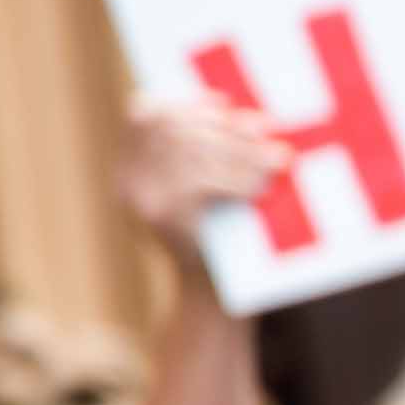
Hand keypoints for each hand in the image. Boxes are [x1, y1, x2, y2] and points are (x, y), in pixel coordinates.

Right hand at [118, 94, 286, 266]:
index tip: (223, 106)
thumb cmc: (223, 239)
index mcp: (132, 170)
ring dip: (241, 151)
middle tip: (266, 131)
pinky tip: (261, 187)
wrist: (214, 300)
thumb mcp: (211, 191)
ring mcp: (140, 202)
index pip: (144, 116)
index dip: (187, 105)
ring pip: (191, 151)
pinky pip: (202, 182)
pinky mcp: (163, 220)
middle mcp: (128, 183)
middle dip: (226, 127)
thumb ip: (212, 154)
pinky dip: (238, 179)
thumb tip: (250, 118)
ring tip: (276, 159)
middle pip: (174, 129)